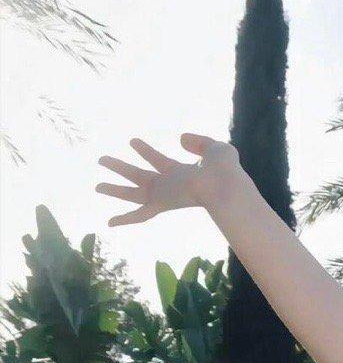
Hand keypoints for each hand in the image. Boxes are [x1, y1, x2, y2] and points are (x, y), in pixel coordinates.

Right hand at [95, 133, 242, 224]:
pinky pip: (141, 214)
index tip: (132, 142)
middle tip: (103, 160)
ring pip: (133, 193)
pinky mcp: (162, 203)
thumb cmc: (225, 169)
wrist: (225, 184)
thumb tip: (180, 139)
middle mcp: (169, 185)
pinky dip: (125, 220)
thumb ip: (199, 142)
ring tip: (96, 186)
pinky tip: (110, 224)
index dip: (145, 151)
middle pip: (140, 176)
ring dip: (114, 189)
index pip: (158, 160)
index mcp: (181, 173)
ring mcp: (164, 194)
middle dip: (122, 169)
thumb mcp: (214, 148)